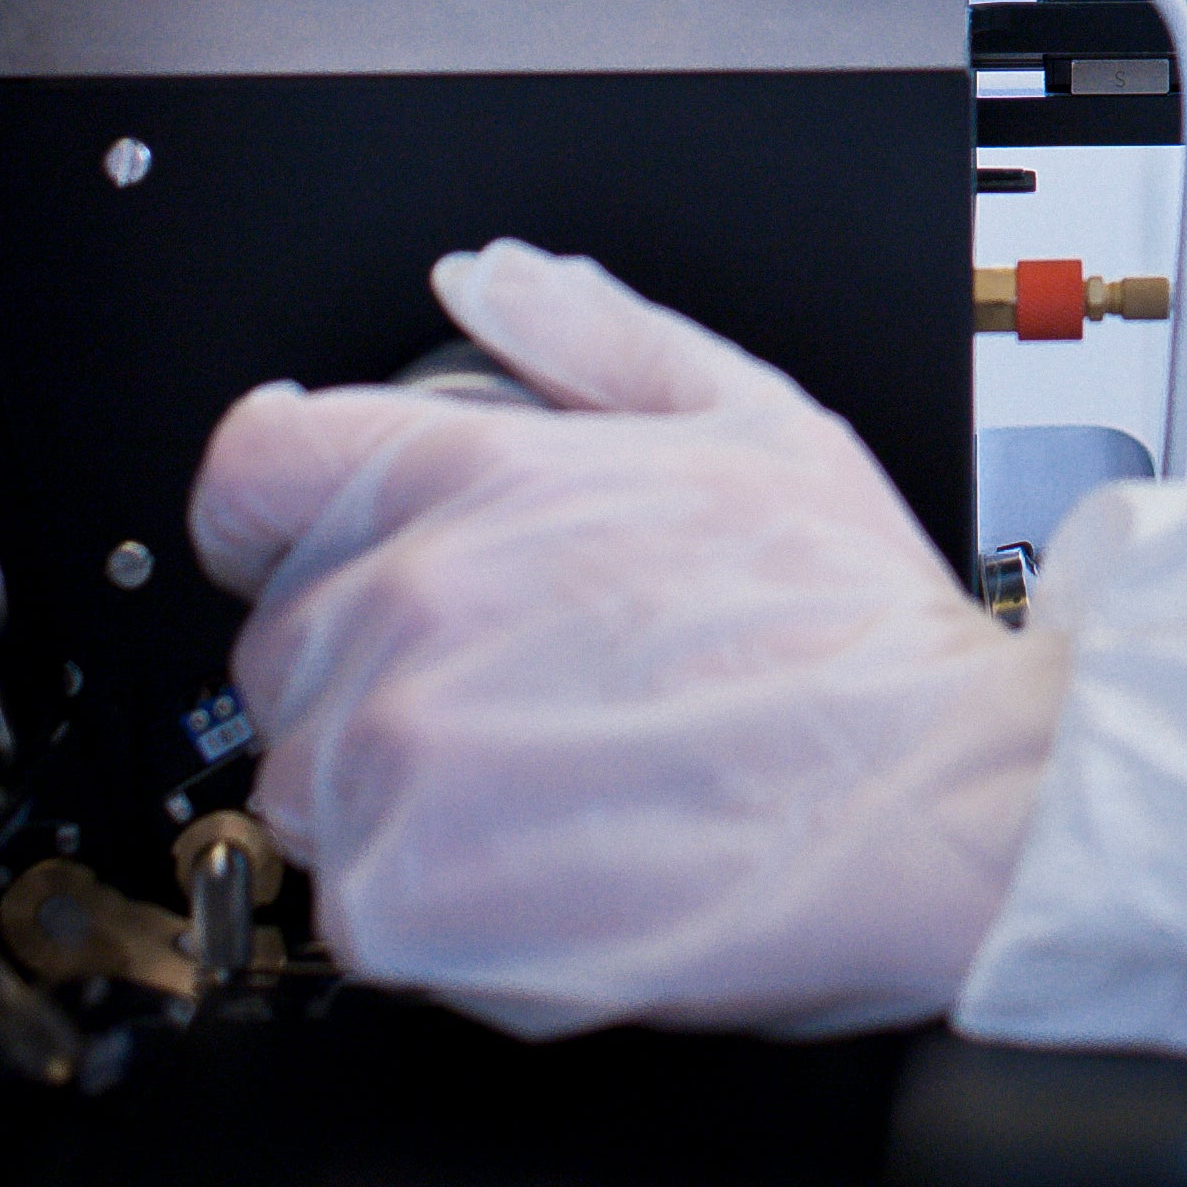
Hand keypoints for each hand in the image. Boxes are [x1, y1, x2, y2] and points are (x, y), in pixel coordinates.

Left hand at [190, 241, 1066, 1037]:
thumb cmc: (857, 632)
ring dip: (392, 797)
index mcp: (470, 478)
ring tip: (543, 789)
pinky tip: (545, 867)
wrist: (939, 802)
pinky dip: (428, 906)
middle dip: (368, 669)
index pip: (247, 471)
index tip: (310, 545)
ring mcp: (395, 759)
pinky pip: (350, 905)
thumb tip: (491, 280)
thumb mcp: (753, 418)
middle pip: (278, 646)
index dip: (279, 511)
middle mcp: (408, 608)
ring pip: (305, 784)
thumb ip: (591, 335)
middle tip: (508, 697)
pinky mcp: (406, 902)